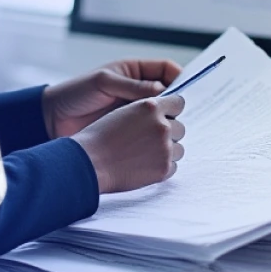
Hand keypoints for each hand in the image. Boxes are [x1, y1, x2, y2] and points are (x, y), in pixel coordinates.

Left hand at [41, 59, 182, 138]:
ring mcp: (134, 110)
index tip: (184, 90)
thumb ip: (132, 86)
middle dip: (175, 101)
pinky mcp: (130, 128)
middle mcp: (138, 89)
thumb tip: (162, 90)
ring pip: (161, 113)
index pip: (166, 69)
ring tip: (169, 127)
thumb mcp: (104, 83)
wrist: (53, 118)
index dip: (179, 77)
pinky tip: (157, 139)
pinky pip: (149, 128)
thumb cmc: (76, 93)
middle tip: (178, 112)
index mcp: (133, 71)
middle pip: (168, 93)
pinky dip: (155, 133)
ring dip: (166, 119)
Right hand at [71, 95, 185, 193]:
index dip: (171, 111)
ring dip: (167, 151)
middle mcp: (161, 125)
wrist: (90, 162)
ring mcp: (165, 148)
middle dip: (168, 133)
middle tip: (148, 140)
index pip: (178, 103)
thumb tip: (164, 115)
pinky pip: (173, 166)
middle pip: (180, 128)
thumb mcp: (123, 112)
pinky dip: (162, 166)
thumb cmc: (99, 137)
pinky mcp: (164, 168)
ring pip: (179, 148)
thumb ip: (146, 111)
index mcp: (151, 106)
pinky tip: (143, 166)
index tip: (165, 117)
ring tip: (144, 154)